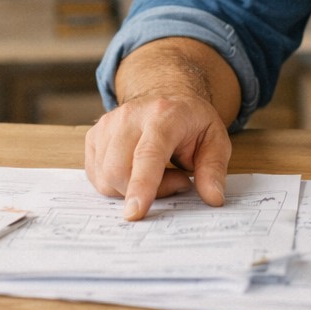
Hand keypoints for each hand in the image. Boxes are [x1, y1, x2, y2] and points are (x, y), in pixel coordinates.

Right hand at [85, 93, 232, 219]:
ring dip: (131, 189)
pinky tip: (135, 171)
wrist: (168, 96)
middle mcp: (130, 116)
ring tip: (157, 174)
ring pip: (106, 177)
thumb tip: (213, 198)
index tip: (135, 213)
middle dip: (145, 192)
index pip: (148, 154)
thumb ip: (214, 170)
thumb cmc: (191, 122)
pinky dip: (116, 184)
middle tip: (175, 181)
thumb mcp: (216, 140)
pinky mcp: (95, 135)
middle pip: (120, 170)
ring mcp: (108, 124)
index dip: (141, 185)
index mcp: (164, 115)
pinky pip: (97, 176)